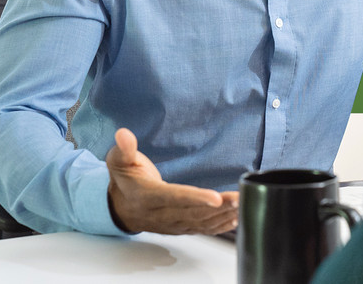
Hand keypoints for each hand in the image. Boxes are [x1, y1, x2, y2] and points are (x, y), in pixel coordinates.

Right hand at [106, 127, 238, 234]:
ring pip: (201, 223)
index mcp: (147, 197)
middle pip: (194, 212)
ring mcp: (172, 224)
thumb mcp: (118, 161)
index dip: (195, 198)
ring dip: (224, 215)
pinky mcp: (181, 228)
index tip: (215, 197)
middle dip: (219, 207)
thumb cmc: (125, 181)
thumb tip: (123, 134)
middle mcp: (161, 214)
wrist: (120, 208)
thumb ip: (124, 148)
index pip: (174, 198)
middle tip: (240, 198)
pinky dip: (221, 225)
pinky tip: (236, 218)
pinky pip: (203, 229)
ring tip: (243, 205)